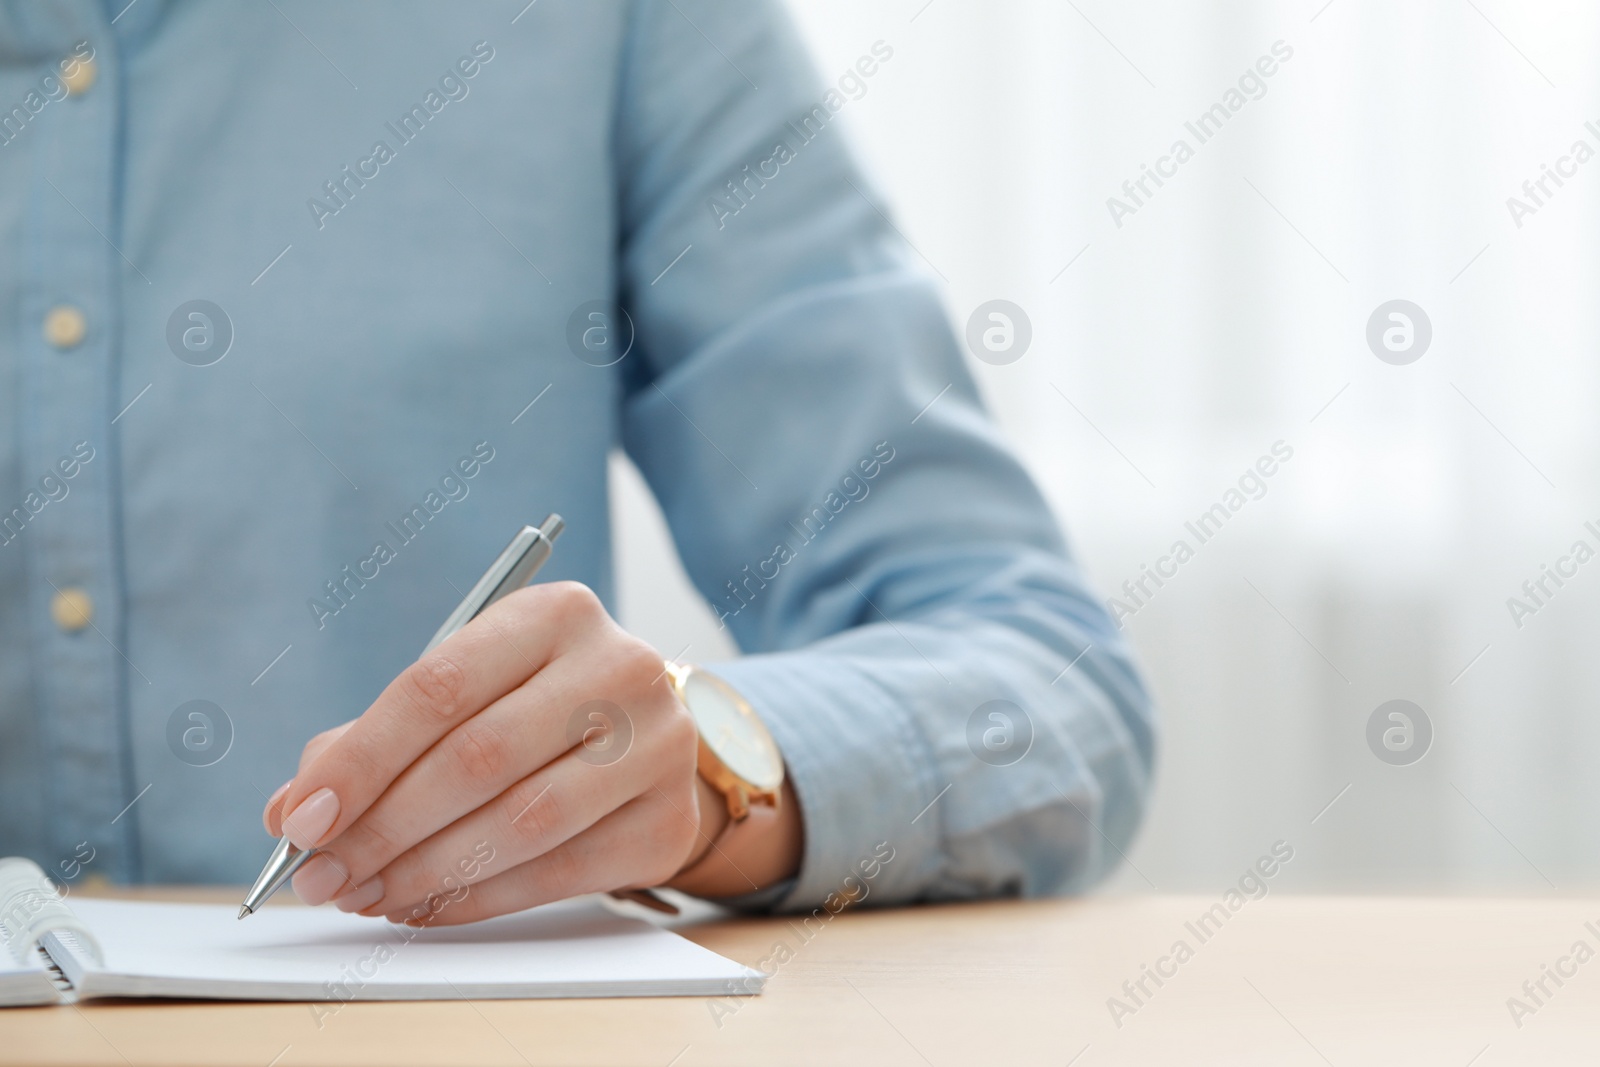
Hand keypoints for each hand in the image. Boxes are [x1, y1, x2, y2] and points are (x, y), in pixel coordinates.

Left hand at [262, 582, 712, 925]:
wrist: (647, 745)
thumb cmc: (535, 715)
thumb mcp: (465, 697)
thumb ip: (373, 744)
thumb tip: (292, 814)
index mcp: (556, 614)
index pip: (441, 686)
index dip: (362, 759)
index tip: (303, 819)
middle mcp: (619, 668)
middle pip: (478, 758)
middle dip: (383, 828)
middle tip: (322, 875)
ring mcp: (657, 745)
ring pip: (521, 821)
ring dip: (424, 872)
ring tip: (365, 894)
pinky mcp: (667, 821)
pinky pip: (557, 874)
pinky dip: (477, 900)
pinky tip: (424, 906)